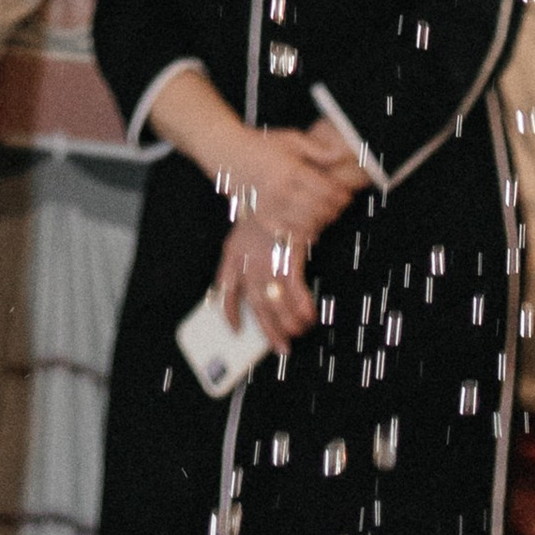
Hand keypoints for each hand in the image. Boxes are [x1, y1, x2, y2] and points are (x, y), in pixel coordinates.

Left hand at [215, 214, 317, 349]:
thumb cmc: (263, 213)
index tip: (235, 330)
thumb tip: (242, 290)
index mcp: (233, 255)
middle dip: (270, 330)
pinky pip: (294, 290)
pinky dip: (302, 305)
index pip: (226, 289)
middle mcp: (247, 263)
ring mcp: (266, 262)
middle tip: (281, 346)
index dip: (229, 313)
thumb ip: (239, 261)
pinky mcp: (286, 258)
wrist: (277, 189)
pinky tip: (309, 316)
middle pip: (257, 306)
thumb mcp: (241, 234)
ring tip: (298, 331)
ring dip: (289, 321)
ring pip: (276, 303)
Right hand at [226, 120, 364, 242]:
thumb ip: (317, 149)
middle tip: (340, 206)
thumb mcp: (290, 138)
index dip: (341, 195)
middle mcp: (279, 190)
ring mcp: (269, 206)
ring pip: (306, 224)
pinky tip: (311, 230)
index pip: (325, 190)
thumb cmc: (260, 144)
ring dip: (322, 223)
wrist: (227, 153)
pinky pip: (288, 235)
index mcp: (289, 169)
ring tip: (326, 215)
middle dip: (335, 210)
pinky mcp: (261, 218)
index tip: (346, 195)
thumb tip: (341, 155)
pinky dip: (303, 235)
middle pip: (319, 209)